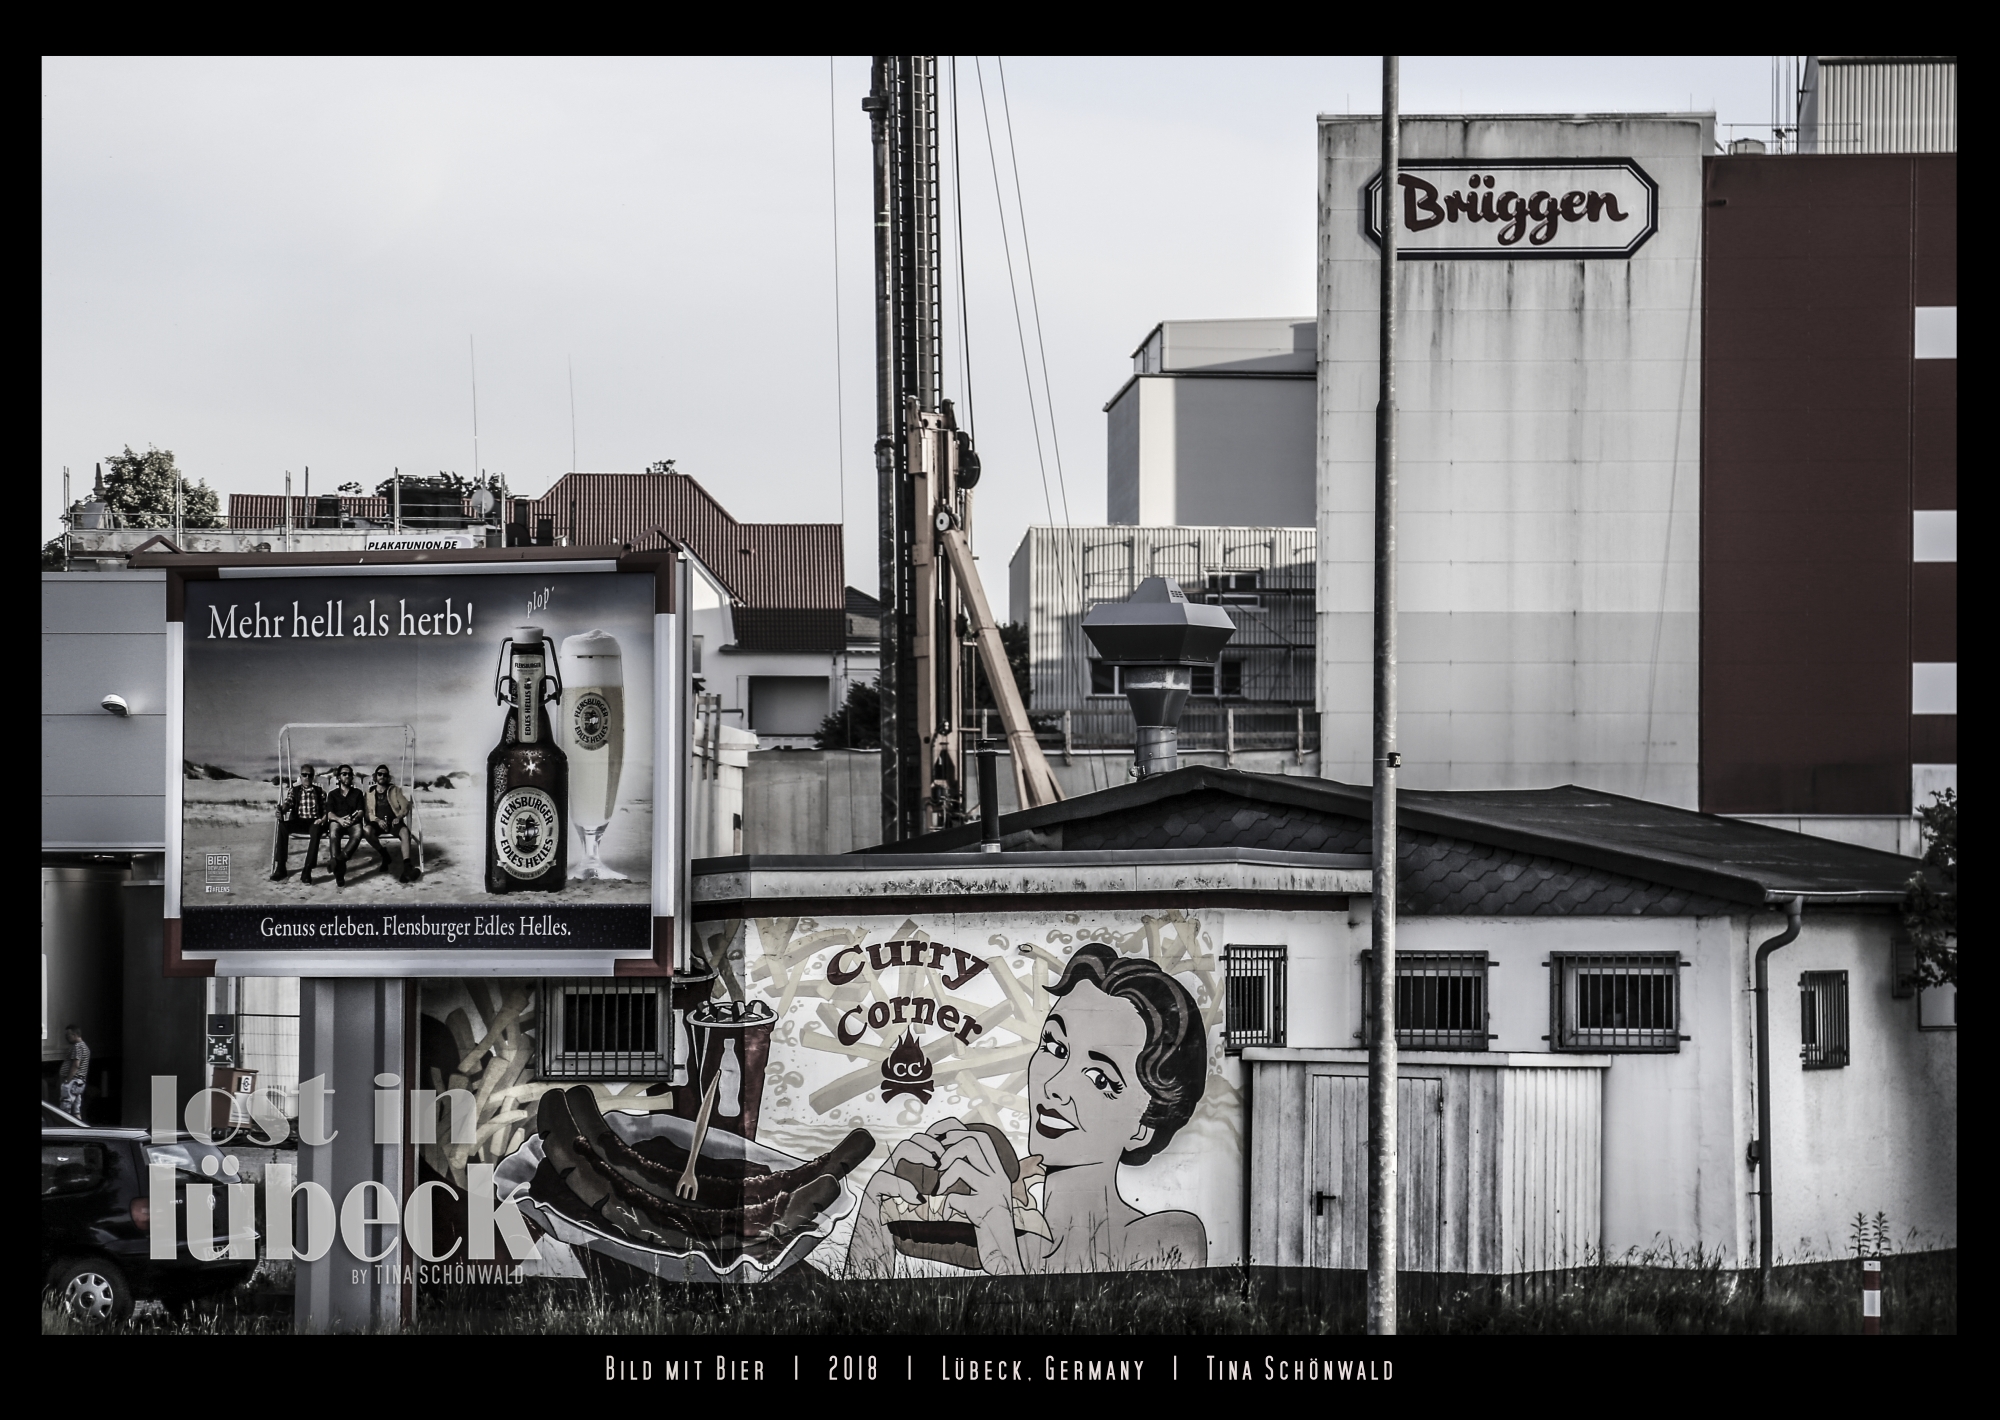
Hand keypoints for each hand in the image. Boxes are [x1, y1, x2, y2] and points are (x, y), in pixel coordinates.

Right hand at [846, 1133, 947, 1279]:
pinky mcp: (871, 1195)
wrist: (874, 1252)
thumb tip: (963, 1191)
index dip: (936, 1142)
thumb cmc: (902, 1233)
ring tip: (934, 1168)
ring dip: (918, 1155)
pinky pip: (884, 1179)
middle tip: (945, 1158)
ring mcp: (881, 1181)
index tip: (952, 1152)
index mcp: (906, 1173)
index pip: (919, 1144)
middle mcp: (893, 1171)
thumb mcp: (924, 1211)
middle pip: (910, 1142)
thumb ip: (938, 1198)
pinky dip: (903, 1186)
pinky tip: (917, 1198)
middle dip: (930, 1144)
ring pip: (898, 1154)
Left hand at [932, 1127, 1022, 1274]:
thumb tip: (946, 1158)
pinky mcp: (984, 1211)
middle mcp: (999, 1177)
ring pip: (960, 1166)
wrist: (1006, 1253)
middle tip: (939, 1166)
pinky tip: (946, 1215)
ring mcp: (993, 1193)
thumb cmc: (991, 1224)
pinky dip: (946, 1207)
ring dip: (943, 1177)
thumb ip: (974, 1176)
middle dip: (949, 1149)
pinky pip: (955, 1199)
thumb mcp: (986, 1194)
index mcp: (999, 1171)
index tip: (940, 1141)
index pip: (982, 1136)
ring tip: (939, 1189)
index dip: (958, 1133)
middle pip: (973, 1142)